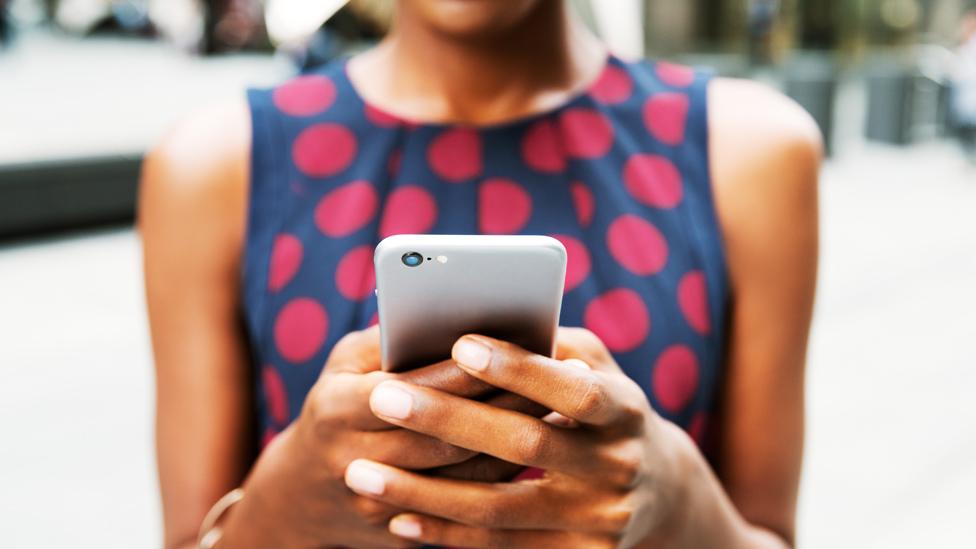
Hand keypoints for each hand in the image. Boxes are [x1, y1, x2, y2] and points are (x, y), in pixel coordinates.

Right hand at [220, 327, 545, 548]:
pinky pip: (463, 504)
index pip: (413, 389)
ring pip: (461, 475)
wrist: (302, 496)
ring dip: (514, 442)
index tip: (516, 346)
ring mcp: (377, 504)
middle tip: (559, 377)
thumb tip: (449, 314)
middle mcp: (353, 461)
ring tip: (559, 407)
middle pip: (445, 436)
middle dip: (504, 405)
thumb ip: (390, 340)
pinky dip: (503, 474)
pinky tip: (538, 446)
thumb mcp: (345, 365)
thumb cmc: (335, 405)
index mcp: (336, 410)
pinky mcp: (401, 532)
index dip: (466, 371)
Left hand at [344, 328, 696, 547]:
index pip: (572, 389)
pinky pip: (499, 548)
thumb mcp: (597, 369)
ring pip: (499, 508)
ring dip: (424, 492)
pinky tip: (397, 518)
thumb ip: (550, 346)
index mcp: (627, 410)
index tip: (459, 344)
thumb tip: (478, 321)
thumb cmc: (602, 409)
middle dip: (448, 421)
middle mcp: (620, 468)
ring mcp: (600, 520)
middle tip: (382, 398)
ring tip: (362, 473)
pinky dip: (444, 534)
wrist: (653, 492)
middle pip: (526, 446)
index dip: (519, 369)